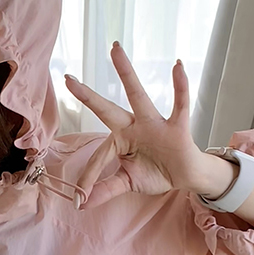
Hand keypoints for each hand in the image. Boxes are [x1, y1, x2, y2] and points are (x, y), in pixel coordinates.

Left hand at [64, 43, 203, 208]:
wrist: (185, 176)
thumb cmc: (155, 172)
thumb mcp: (127, 182)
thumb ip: (106, 190)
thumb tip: (82, 204)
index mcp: (120, 140)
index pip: (99, 155)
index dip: (90, 176)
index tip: (80, 195)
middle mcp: (133, 126)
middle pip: (107, 108)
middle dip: (87, 96)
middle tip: (68, 79)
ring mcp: (154, 123)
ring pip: (138, 95)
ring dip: (126, 73)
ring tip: (115, 50)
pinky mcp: (177, 126)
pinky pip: (180, 103)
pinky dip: (180, 85)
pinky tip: (177, 66)